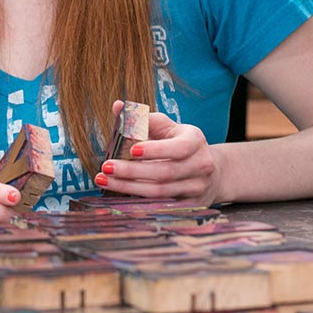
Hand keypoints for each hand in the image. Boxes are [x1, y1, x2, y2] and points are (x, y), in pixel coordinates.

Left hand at [95, 100, 220, 204]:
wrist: (208, 170)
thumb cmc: (177, 142)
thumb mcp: (164, 126)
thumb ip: (140, 117)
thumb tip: (117, 106)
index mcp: (195, 140)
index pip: (179, 147)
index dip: (156, 150)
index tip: (131, 150)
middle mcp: (201, 165)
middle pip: (165, 172)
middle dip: (132, 171)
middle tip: (106, 167)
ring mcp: (197, 187)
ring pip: (161, 192)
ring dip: (129, 187)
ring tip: (105, 180)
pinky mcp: (192, 205)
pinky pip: (162, 205)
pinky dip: (139, 201)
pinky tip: (119, 195)